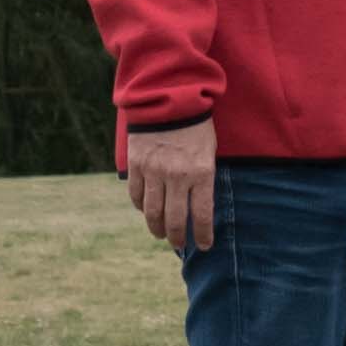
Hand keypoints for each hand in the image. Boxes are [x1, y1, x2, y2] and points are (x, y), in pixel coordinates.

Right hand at [125, 120, 217, 250]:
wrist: (169, 99)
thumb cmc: (196, 127)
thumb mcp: (209, 152)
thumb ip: (203, 178)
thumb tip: (197, 205)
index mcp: (201, 173)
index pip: (202, 215)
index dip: (203, 235)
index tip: (204, 246)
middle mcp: (176, 176)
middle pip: (175, 219)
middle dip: (177, 237)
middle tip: (178, 244)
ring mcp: (153, 171)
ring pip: (152, 211)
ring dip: (156, 227)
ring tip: (161, 233)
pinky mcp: (136, 165)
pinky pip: (136, 195)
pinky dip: (140, 206)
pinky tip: (146, 210)